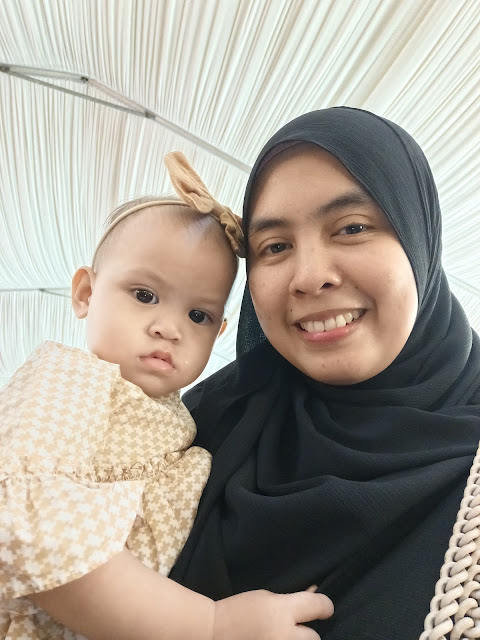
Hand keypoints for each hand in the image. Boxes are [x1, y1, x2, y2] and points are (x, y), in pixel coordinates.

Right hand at [213, 589, 333, 638]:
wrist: (214, 632)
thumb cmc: (239, 610)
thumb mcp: (266, 597)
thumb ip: (291, 600)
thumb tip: (315, 596)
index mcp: (281, 611)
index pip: (319, 607)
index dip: (325, 606)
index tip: (324, 608)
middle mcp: (284, 635)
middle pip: (315, 638)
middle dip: (306, 632)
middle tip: (295, 629)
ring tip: (283, 635)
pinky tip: (275, 639)